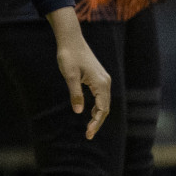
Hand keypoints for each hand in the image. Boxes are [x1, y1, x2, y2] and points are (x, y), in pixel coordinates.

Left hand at [47, 7, 111, 139]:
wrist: (70, 39)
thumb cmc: (68, 56)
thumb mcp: (69, 76)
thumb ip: (75, 94)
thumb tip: (79, 111)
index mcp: (101, 83)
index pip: (102, 109)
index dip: (96, 123)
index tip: (88, 134)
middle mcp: (106, 82)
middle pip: (105, 108)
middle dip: (98, 122)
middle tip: (88, 135)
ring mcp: (103, 79)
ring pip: (104, 102)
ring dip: (98, 115)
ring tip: (89, 128)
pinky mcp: (99, 77)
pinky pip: (101, 96)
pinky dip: (97, 106)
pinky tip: (91, 113)